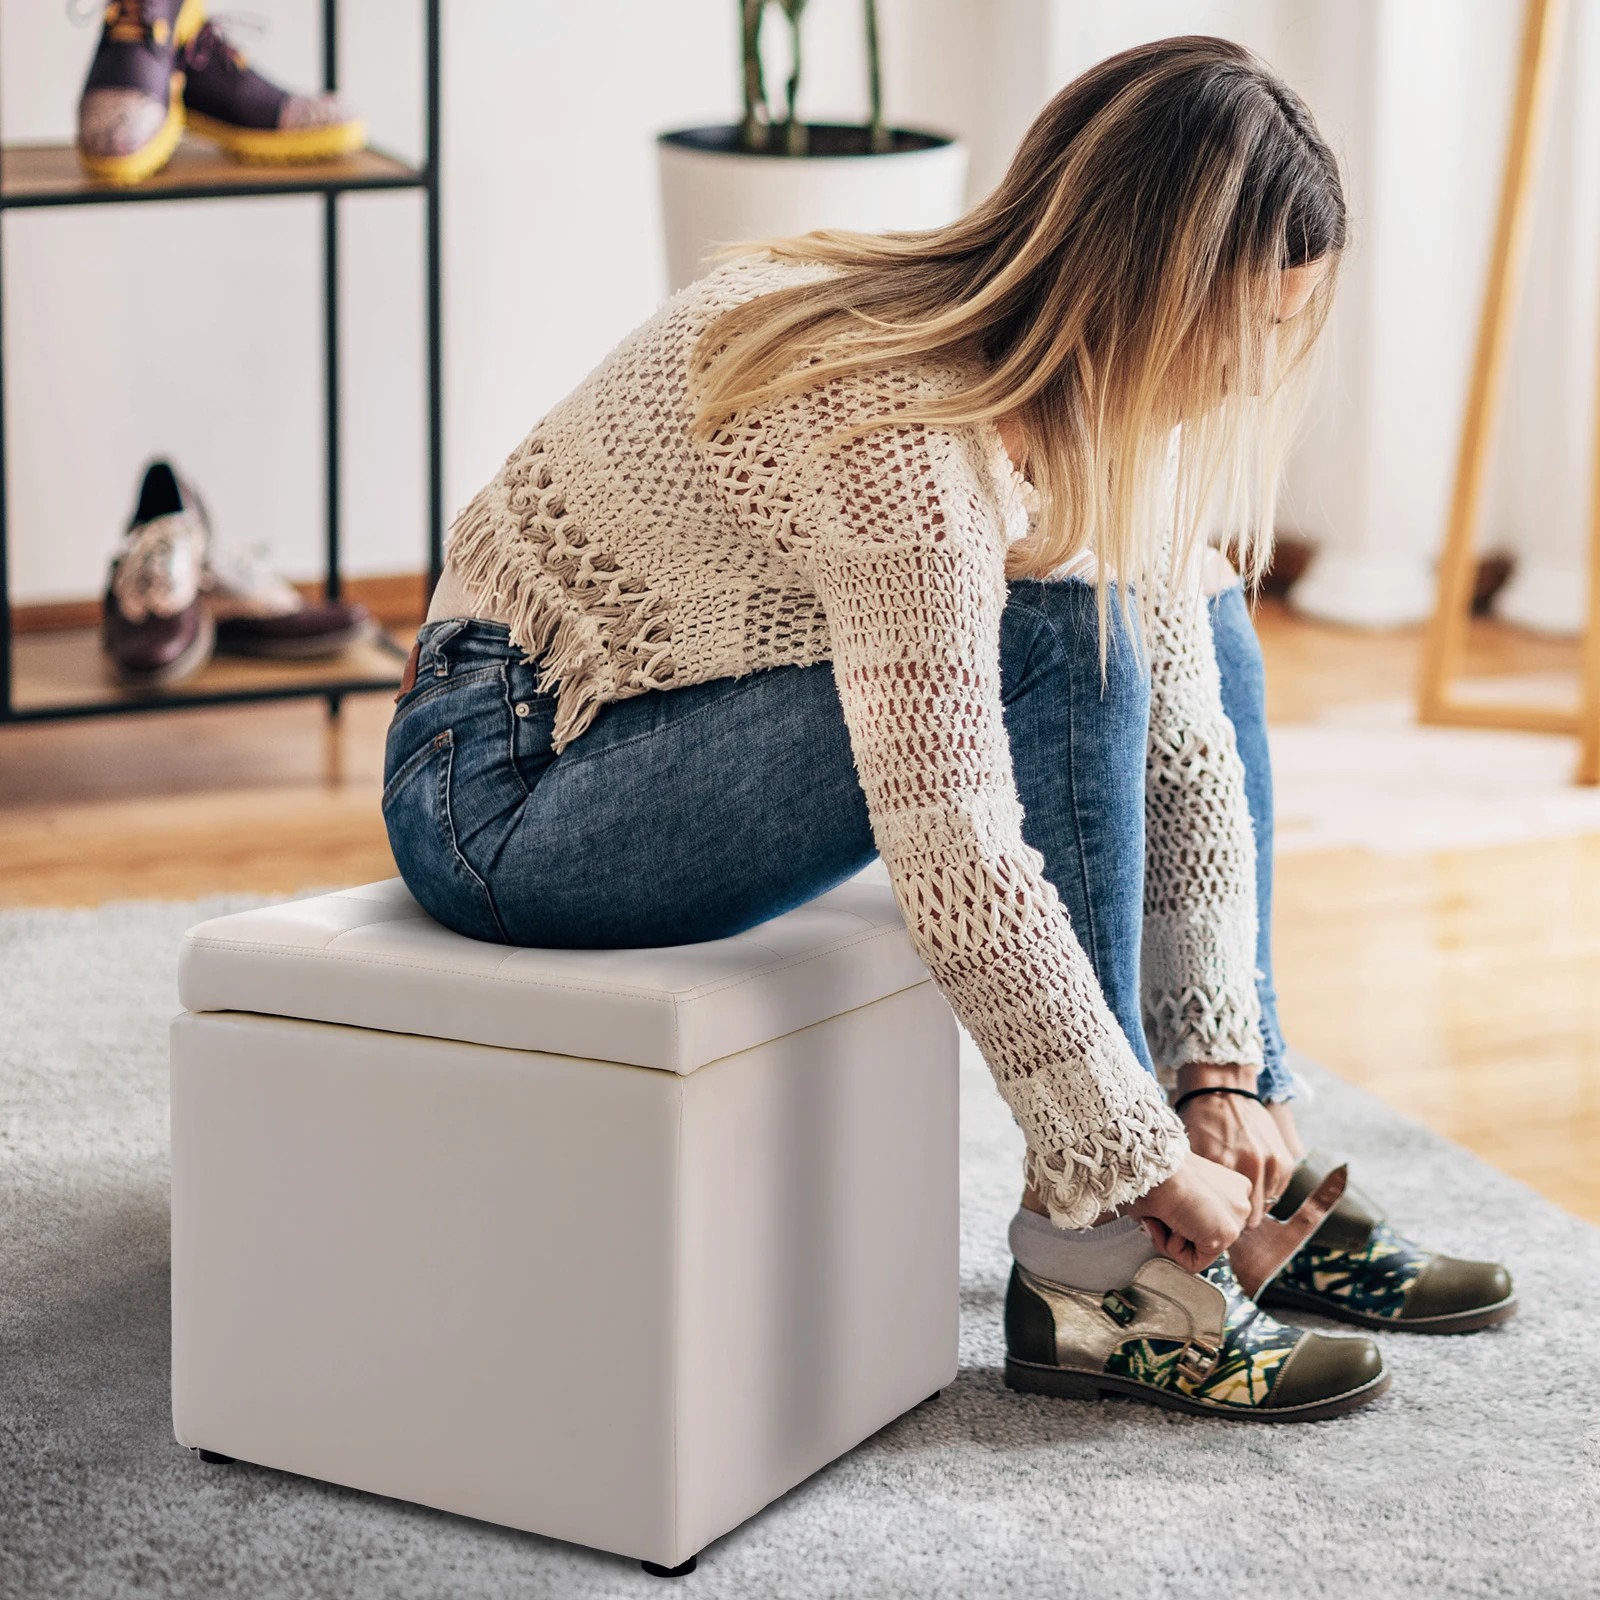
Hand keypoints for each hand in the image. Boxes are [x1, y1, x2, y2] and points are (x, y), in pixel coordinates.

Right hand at [1128, 1152, 1253, 1272]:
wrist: (1157, 1166)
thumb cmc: (1156, 1170)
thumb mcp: (1180, 1188)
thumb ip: (1187, 1209)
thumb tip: (1170, 1228)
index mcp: (1233, 1186)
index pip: (1211, 1221)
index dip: (1182, 1221)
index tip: (1169, 1207)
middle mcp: (1242, 1202)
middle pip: (1207, 1237)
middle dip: (1178, 1231)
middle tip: (1161, 1215)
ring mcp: (1237, 1220)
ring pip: (1200, 1251)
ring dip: (1171, 1238)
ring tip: (1164, 1216)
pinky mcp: (1227, 1235)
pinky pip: (1194, 1262)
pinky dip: (1172, 1248)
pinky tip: (1171, 1224)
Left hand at [1173, 1063, 1297, 1228]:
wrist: (1221, 1090)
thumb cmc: (1200, 1121)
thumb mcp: (1191, 1151)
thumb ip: (1201, 1183)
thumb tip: (1200, 1214)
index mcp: (1225, 1163)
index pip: (1228, 1214)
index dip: (1221, 1220)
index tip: (1215, 1219)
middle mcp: (1252, 1164)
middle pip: (1251, 1216)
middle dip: (1239, 1217)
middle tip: (1227, 1212)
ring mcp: (1272, 1161)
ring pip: (1266, 1205)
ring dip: (1255, 1203)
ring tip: (1239, 1195)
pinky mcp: (1285, 1159)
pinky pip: (1278, 1190)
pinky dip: (1266, 1190)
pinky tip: (1251, 1181)